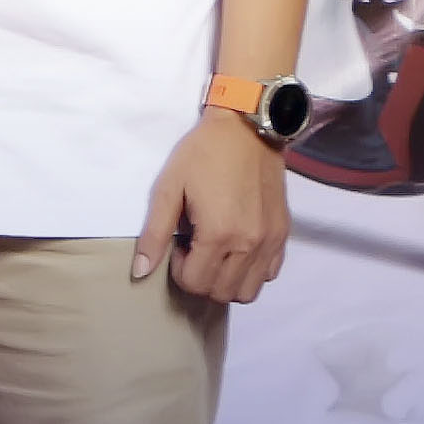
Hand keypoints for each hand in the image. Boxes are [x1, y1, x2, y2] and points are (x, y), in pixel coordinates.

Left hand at [134, 106, 289, 302]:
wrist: (248, 129)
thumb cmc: (202, 154)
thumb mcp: (168, 188)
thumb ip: (154, 234)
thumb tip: (140, 271)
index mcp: (219, 234)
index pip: (196, 284)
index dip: (179, 270)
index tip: (179, 244)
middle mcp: (250, 245)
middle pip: (222, 293)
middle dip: (201, 278)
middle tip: (193, 247)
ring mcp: (271, 242)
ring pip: (248, 292)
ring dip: (226, 281)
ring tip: (214, 250)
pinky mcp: (284, 235)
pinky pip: (269, 274)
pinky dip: (250, 271)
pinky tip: (236, 246)